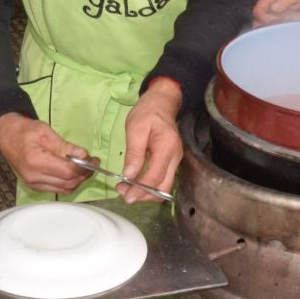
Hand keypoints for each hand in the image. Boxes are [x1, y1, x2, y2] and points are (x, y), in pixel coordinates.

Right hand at [0, 113, 89, 193]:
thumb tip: (84, 156)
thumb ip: (65, 146)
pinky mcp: (34, 186)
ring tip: (85, 167)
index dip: (84, 168)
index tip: (94, 159)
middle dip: (84, 174)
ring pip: (65, 189)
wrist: (6, 134)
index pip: (67, 172)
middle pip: (68, 183)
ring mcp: (33, 183)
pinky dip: (68, 183)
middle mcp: (33, 176)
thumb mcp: (46, 132)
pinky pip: (57, 189)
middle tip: (92, 162)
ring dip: (78, 180)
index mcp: (35, 161)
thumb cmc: (24, 130)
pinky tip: (73, 172)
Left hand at [119, 80, 183, 202]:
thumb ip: (134, 153)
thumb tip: (129, 176)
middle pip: (163, 187)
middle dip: (144, 195)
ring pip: (164, 186)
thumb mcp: (135, 129)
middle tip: (124, 193)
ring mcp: (175, 160)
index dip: (140, 190)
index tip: (126, 195)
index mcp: (166, 147)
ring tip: (126, 188)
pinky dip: (149, 185)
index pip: (155, 177)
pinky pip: (162, 179)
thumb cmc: (147, 112)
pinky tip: (135, 182)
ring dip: (146, 192)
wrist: (161, 102)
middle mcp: (175, 157)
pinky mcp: (171, 161)